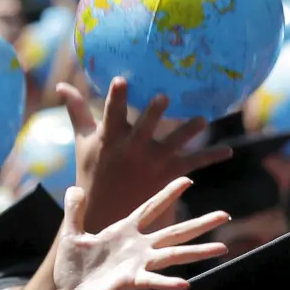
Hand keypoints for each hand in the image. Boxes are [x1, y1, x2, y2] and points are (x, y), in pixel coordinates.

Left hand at [54, 178, 226, 289]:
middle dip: (200, 223)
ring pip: (174, 255)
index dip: (168, 194)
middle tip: (225, 215)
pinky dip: (168, 282)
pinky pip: (152, 281)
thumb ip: (75, 212)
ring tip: (223, 247)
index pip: (151, 209)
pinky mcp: (130, 282)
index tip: (187, 180)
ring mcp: (137, 265)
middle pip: (175, 232)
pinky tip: (186, 283)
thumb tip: (74, 188)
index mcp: (124, 234)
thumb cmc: (73, 272)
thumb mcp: (71, 236)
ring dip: (198, 251)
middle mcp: (138, 249)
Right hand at [56, 77, 231, 232]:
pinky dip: (212, 156)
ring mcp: (152, 162)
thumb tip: (60, 86)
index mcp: (111, 138)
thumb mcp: (84, 141)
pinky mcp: (169, 173)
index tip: (120, 80)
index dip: (116, 98)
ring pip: (173, 145)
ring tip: (202, 120)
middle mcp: (133, 149)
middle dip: (153, 114)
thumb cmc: (94, 171)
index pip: (111, 113)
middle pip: (145, 128)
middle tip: (163, 97)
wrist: (108, 210)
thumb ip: (77, 112)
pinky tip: (229, 151)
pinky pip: (194, 162)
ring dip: (188, 132)